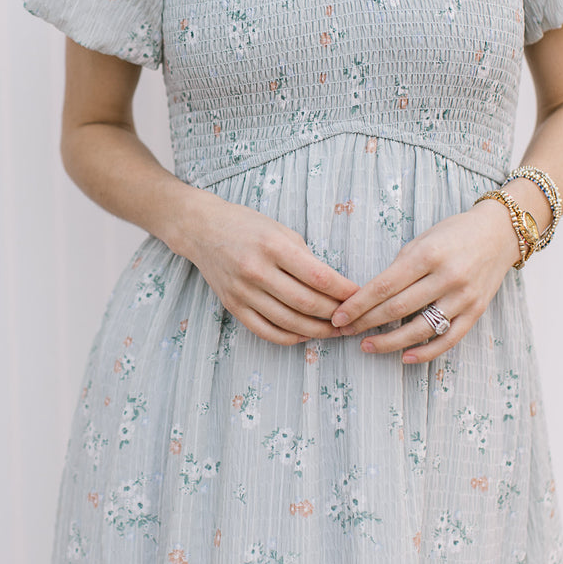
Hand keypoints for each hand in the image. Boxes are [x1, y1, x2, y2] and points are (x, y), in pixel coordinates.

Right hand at [183, 194, 359, 345]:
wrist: (202, 229)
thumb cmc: (247, 225)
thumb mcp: (280, 230)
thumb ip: (305, 258)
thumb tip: (334, 286)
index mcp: (273, 246)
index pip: (319, 277)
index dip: (344, 291)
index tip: (360, 295)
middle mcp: (257, 271)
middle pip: (307, 303)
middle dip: (336, 314)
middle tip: (353, 318)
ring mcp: (243, 291)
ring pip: (290, 322)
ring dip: (318, 331)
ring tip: (336, 331)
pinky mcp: (233, 306)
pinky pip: (267, 331)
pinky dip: (290, 338)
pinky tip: (306, 335)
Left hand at [329, 200, 521, 363]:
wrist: (500, 234)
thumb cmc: (454, 233)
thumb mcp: (423, 239)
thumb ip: (400, 266)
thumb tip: (372, 295)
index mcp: (428, 254)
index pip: (384, 286)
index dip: (359, 304)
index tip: (339, 316)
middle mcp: (447, 277)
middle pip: (398, 308)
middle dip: (366, 322)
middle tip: (345, 331)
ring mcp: (464, 297)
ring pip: (421, 328)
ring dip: (390, 342)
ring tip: (367, 345)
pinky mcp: (476, 312)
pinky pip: (448, 340)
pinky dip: (425, 352)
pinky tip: (404, 357)